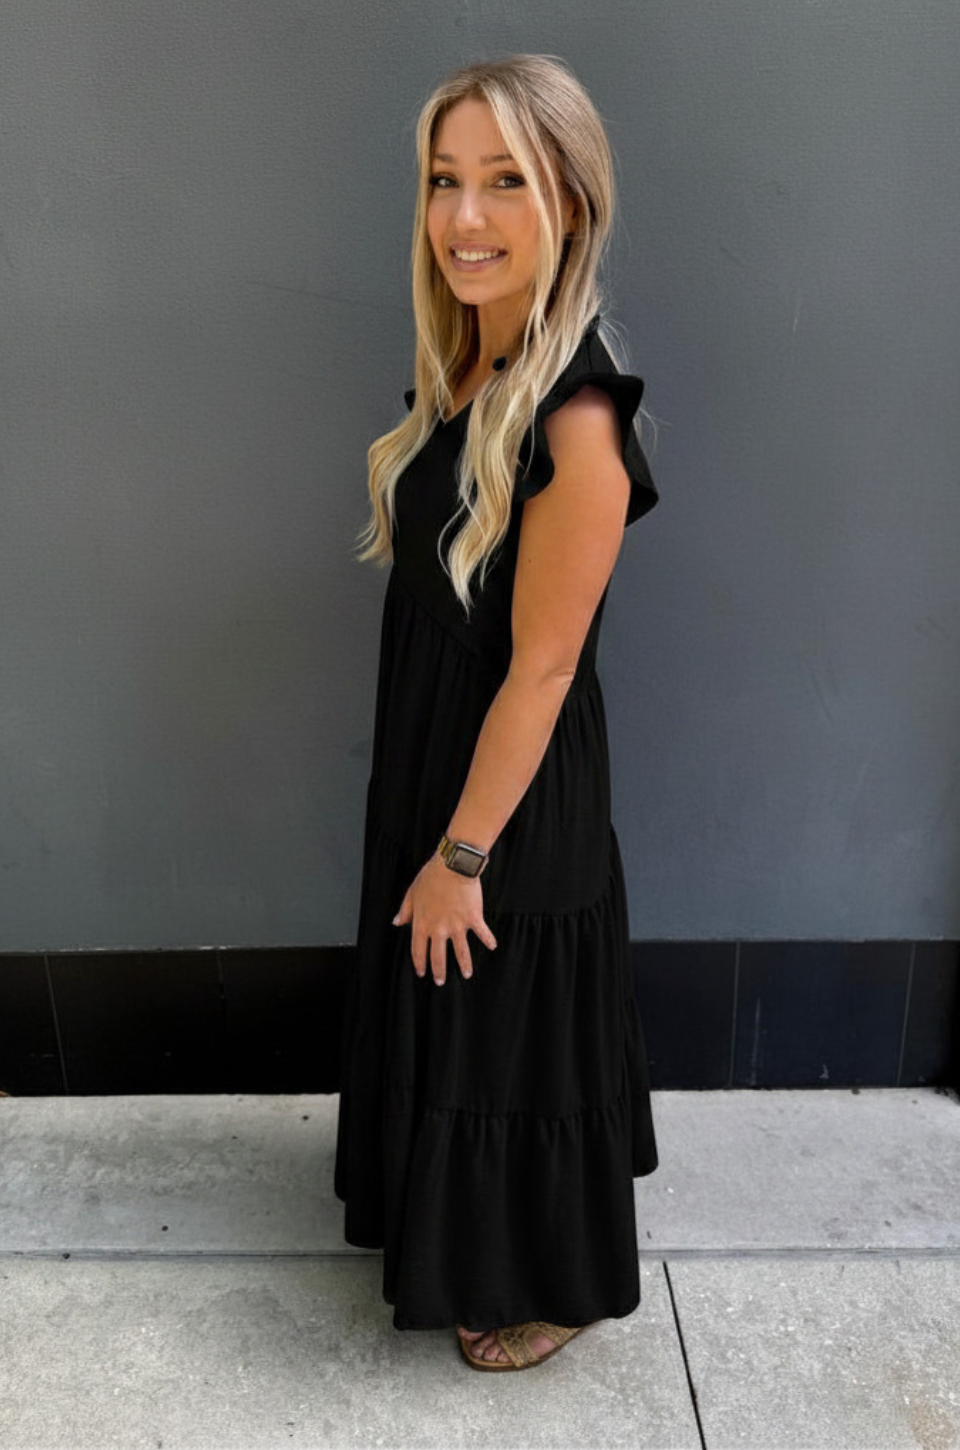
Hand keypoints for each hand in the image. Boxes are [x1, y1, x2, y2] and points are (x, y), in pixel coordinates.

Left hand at [392, 852, 497, 984]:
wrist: (452, 866)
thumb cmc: (431, 877)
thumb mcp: (412, 893)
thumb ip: (405, 910)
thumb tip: (397, 923)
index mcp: (422, 923)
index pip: (418, 949)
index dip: (419, 962)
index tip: (421, 972)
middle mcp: (439, 928)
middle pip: (438, 956)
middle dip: (439, 971)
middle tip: (440, 982)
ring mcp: (457, 925)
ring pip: (461, 951)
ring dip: (464, 964)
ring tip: (467, 975)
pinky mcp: (472, 918)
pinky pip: (482, 933)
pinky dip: (488, 940)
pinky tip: (492, 947)